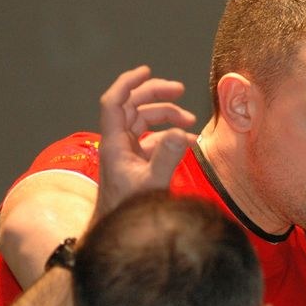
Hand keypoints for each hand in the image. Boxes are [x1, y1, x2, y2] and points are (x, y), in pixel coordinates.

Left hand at [94, 64, 197, 219]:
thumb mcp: (152, 183)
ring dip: (166, 116)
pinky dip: (169, 136)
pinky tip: (188, 141)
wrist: (119, 234)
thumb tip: (183, 132)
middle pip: (132, 107)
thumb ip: (168, 157)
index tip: (147, 70)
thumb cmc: (129, 212)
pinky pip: (151, 140)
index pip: (114, 102)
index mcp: (114, 143)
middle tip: (181, 90)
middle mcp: (118, 143)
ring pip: (143, 122)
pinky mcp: (136, 163)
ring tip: (190, 120)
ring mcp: (126, 153)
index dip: (128, 83)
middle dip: (156, 95)